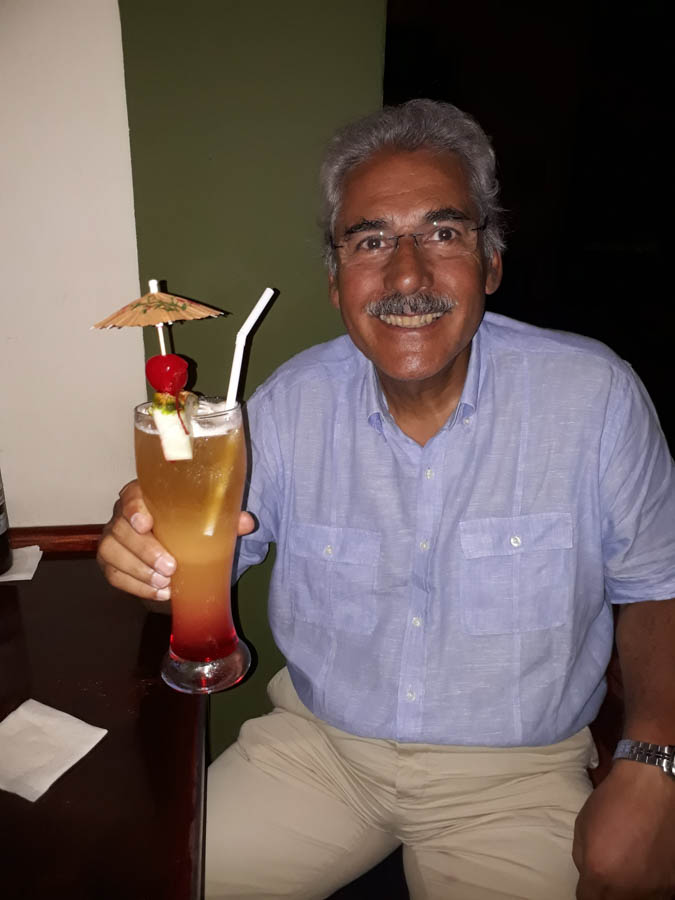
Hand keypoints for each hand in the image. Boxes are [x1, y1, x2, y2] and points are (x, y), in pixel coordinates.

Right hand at [96, 480, 255, 604]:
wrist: (171, 541)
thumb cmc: (185, 523)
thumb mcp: (204, 517)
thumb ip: (223, 518)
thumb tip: (246, 522)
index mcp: (143, 495)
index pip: (131, 495)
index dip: (134, 509)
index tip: (146, 524)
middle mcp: (122, 515)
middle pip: (121, 529)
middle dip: (144, 551)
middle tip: (170, 567)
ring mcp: (113, 538)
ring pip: (112, 553)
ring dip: (138, 571)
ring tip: (164, 583)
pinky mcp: (111, 562)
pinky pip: (114, 575)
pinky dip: (136, 586)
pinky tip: (159, 592)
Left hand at [573, 759, 674, 898]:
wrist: (653, 788)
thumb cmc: (614, 801)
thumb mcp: (583, 826)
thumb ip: (583, 859)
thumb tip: (589, 875)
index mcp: (599, 874)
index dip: (587, 890)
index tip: (591, 882)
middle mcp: (628, 889)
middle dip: (606, 892)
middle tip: (610, 873)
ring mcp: (654, 890)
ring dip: (630, 892)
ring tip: (630, 869)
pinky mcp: (673, 884)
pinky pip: (657, 894)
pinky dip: (651, 886)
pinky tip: (647, 866)